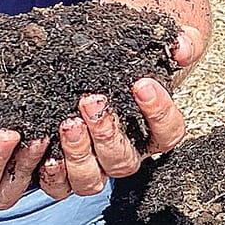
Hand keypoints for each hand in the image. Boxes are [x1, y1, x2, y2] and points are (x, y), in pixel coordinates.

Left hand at [35, 22, 199, 199]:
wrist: (95, 49)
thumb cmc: (130, 48)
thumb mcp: (157, 38)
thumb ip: (180, 42)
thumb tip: (181, 49)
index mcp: (153, 129)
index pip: (168, 132)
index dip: (158, 113)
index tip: (142, 84)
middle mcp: (124, 152)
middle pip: (123, 161)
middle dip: (106, 133)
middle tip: (90, 100)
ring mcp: (93, 165)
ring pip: (92, 180)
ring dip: (78, 155)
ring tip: (67, 123)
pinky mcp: (62, 169)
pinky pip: (58, 186)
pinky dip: (51, 172)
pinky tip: (43, 142)